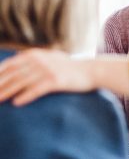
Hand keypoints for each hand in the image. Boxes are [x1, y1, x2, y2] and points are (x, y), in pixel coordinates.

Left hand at [0, 49, 128, 105]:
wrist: (91, 70)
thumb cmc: (70, 67)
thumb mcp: (51, 57)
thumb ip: (35, 58)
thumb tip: (18, 59)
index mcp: (35, 55)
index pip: (10, 65)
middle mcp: (39, 60)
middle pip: (13, 74)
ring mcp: (47, 70)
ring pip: (21, 82)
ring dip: (7, 92)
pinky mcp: (55, 80)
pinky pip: (36, 89)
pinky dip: (25, 96)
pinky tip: (16, 103)